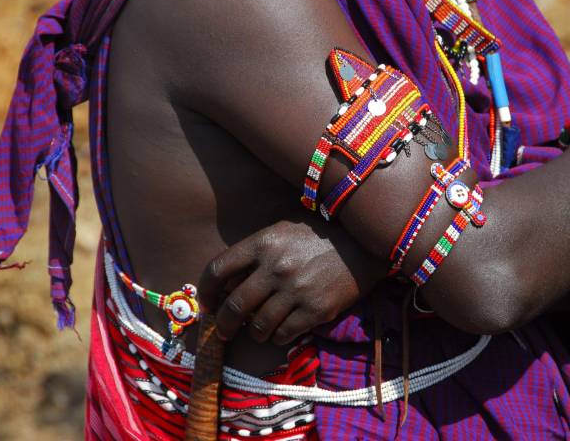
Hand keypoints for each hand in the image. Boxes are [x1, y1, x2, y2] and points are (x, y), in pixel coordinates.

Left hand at [198, 216, 389, 344]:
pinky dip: (278, 337)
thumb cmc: (319, 235)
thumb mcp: (283, 231)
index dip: (205, 291)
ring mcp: (296, 290)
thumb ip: (255, 253)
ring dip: (254, 333)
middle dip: (223, 325)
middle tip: (223, 332)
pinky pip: (284, 334)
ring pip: (258, 326)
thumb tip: (227, 284)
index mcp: (263, 243)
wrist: (364, 243)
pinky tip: (281, 331)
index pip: (217, 269)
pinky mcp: (316, 310)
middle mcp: (275, 267)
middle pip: (234, 305)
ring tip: (258, 332)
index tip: (207, 304)